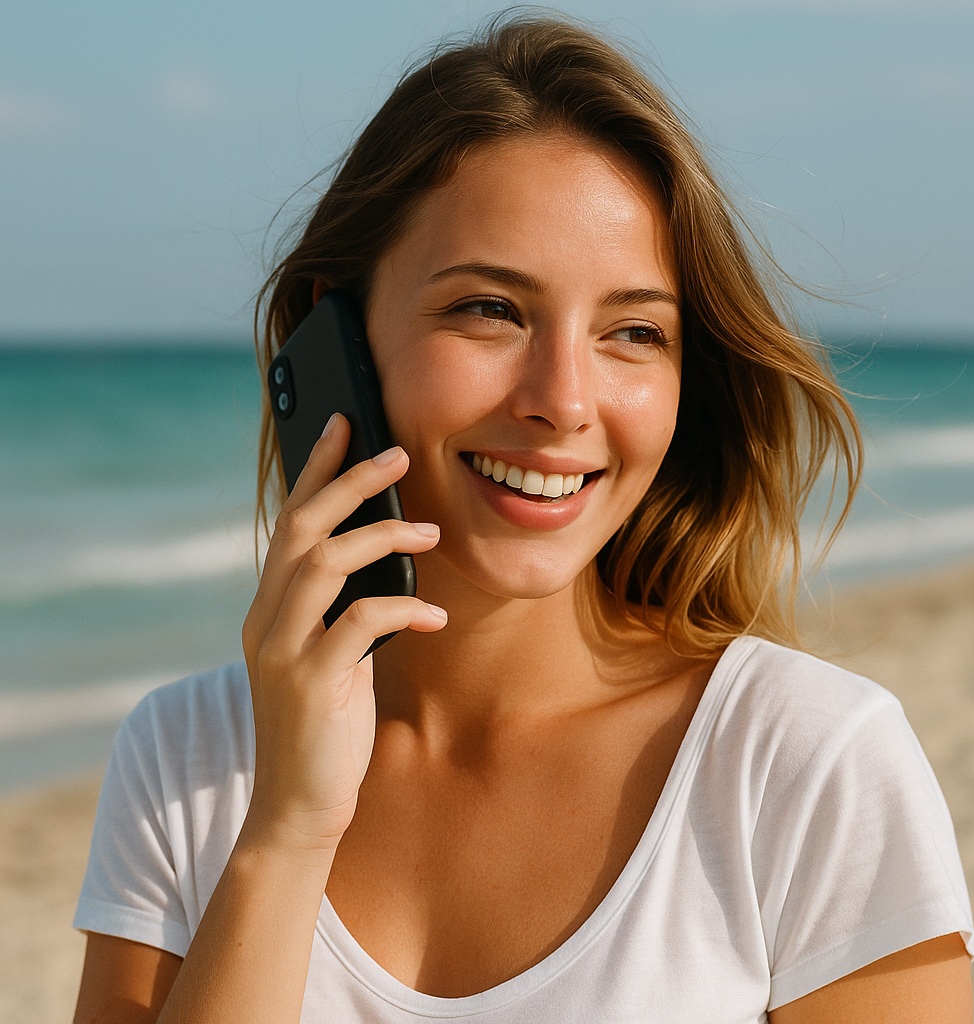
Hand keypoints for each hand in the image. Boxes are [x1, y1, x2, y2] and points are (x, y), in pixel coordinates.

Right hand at [240, 413, 444, 851]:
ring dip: (383, 537)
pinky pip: (360, 623)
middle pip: (303, 528)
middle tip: (397, 453)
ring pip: (325, 563)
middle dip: (349, 483)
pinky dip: (403, 610)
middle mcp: (266, 619)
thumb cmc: (325, 724)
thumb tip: (386, 560)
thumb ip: (343, 609)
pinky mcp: (310, 682)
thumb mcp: (331, 655)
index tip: (344, 426)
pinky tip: (434, 617)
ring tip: (431, 532)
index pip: (289, 521)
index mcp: (270, 607)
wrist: (298, 805)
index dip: (316, 470)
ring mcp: (282, 650)